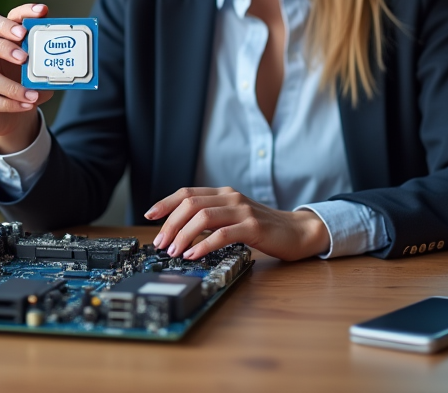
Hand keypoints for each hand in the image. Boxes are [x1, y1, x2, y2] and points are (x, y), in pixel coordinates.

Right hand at [0, 3, 54, 153]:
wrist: (10, 114)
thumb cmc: (20, 80)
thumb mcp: (34, 67)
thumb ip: (42, 60)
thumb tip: (60, 61)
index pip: (0, 19)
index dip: (21, 13)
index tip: (42, 13)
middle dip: (5, 47)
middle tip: (25, 57)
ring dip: (12, 86)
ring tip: (33, 94)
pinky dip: (9, 104)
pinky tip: (26, 105)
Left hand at [145, 187, 329, 261]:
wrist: (297, 232)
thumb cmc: (263, 228)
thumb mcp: (234, 217)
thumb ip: (212, 219)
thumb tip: (180, 232)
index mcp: (224, 194)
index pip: (187, 192)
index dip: (166, 203)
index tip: (150, 215)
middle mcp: (231, 197)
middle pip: (191, 204)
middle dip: (170, 224)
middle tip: (161, 243)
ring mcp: (242, 211)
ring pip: (203, 217)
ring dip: (183, 236)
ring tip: (174, 252)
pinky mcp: (253, 227)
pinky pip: (222, 234)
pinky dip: (204, 245)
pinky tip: (194, 255)